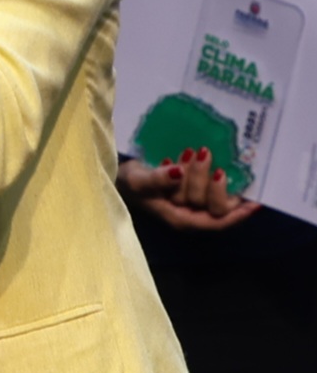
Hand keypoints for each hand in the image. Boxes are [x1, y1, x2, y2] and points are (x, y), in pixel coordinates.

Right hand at [121, 149, 261, 232]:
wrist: (118, 176)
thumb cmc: (127, 183)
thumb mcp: (138, 181)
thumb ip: (158, 179)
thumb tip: (178, 172)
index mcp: (182, 219)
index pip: (217, 222)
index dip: (237, 214)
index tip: (254, 202)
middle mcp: (191, 213)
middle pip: (214, 204)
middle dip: (209, 179)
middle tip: (201, 152)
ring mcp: (192, 201)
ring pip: (211, 190)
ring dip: (204, 170)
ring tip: (193, 151)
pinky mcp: (191, 187)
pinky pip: (207, 181)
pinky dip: (204, 168)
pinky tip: (195, 155)